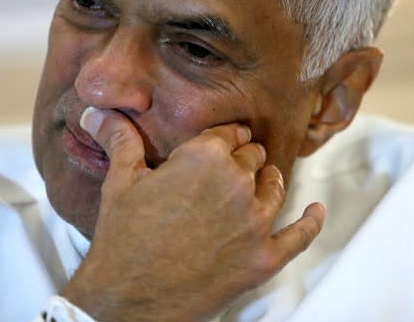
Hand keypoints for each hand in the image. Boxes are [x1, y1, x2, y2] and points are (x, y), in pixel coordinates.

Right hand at [60, 109, 325, 321]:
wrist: (128, 300)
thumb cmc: (122, 238)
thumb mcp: (120, 181)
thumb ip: (119, 139)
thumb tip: (98, 112)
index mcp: (204, 156)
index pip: (230, 133)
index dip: (223, 138)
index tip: (220, 143)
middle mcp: (237, 182)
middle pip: (253, 157)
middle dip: (241, 160)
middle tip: (225, 172)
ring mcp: (255, 221)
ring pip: (274, 186)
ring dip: (267, 182)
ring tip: (259, 182)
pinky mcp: (264, 257)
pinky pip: (299, 235)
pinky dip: (310, 221)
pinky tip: (316, 211)